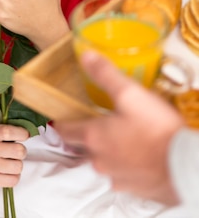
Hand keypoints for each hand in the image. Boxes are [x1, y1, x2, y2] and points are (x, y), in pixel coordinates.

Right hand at [0, 124, 28, 186]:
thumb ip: (7, 132)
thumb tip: (28, 134)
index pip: (7, 132)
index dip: (21, 133)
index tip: (25, 135)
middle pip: (18, 151)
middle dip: (22, 151)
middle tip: (17, 152)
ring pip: (18, 166)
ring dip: (18, 164)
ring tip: (11, 162)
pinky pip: (13, 180)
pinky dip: (14, 176)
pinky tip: (8, 172)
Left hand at [54, 51, 184, 205]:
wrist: (185, 166)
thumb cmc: (156, 130)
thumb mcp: (130, 94)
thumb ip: (105, 75)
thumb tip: (86, 56)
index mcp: (93, 136)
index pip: (65, 131)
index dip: (61, 123)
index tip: (60, 118)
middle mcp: (99, 160)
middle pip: (83, 147)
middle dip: (85, 136)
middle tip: (93, 123)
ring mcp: (116, 177)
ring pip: (103, 162)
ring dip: (106, 151)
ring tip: (118, 137)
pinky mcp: (133, 188)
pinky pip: (121, 175)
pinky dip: (125, 165)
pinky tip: (136, 156)